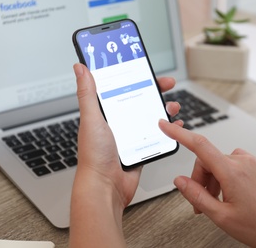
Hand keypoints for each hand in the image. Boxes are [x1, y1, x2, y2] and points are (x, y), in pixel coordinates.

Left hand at [69, 63, 180, 246]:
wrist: (105, 186)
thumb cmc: (94, 156)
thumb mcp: (92, 119)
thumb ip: (87, 94)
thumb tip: (80, 68)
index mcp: (104, 113)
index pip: (122, 88)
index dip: (135, 77)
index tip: (146, 69)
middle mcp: (118, 123)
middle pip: (140, 100)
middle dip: (155, 90)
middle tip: (167, 84)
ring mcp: (130, 135)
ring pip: (150, 117)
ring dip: (164, 109)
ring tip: (173, 106)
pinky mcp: (140, 148)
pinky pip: (157, 135)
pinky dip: (168, 130)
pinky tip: (174, 126)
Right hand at [159, 120, 255, 247]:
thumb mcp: (221, 216)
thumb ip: (197, 196)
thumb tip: (180, 181)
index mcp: (232, 172)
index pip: (199, 146)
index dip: (179, 134)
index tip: (166, 126)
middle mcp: (243, 162)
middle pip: (208, 159)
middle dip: (200, 179)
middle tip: (200, 202)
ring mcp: (253, 163)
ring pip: (221, 162)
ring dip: (213, 179)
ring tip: (218, 201)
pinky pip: (235, 164)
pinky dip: (227, 176)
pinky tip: (232, 194)